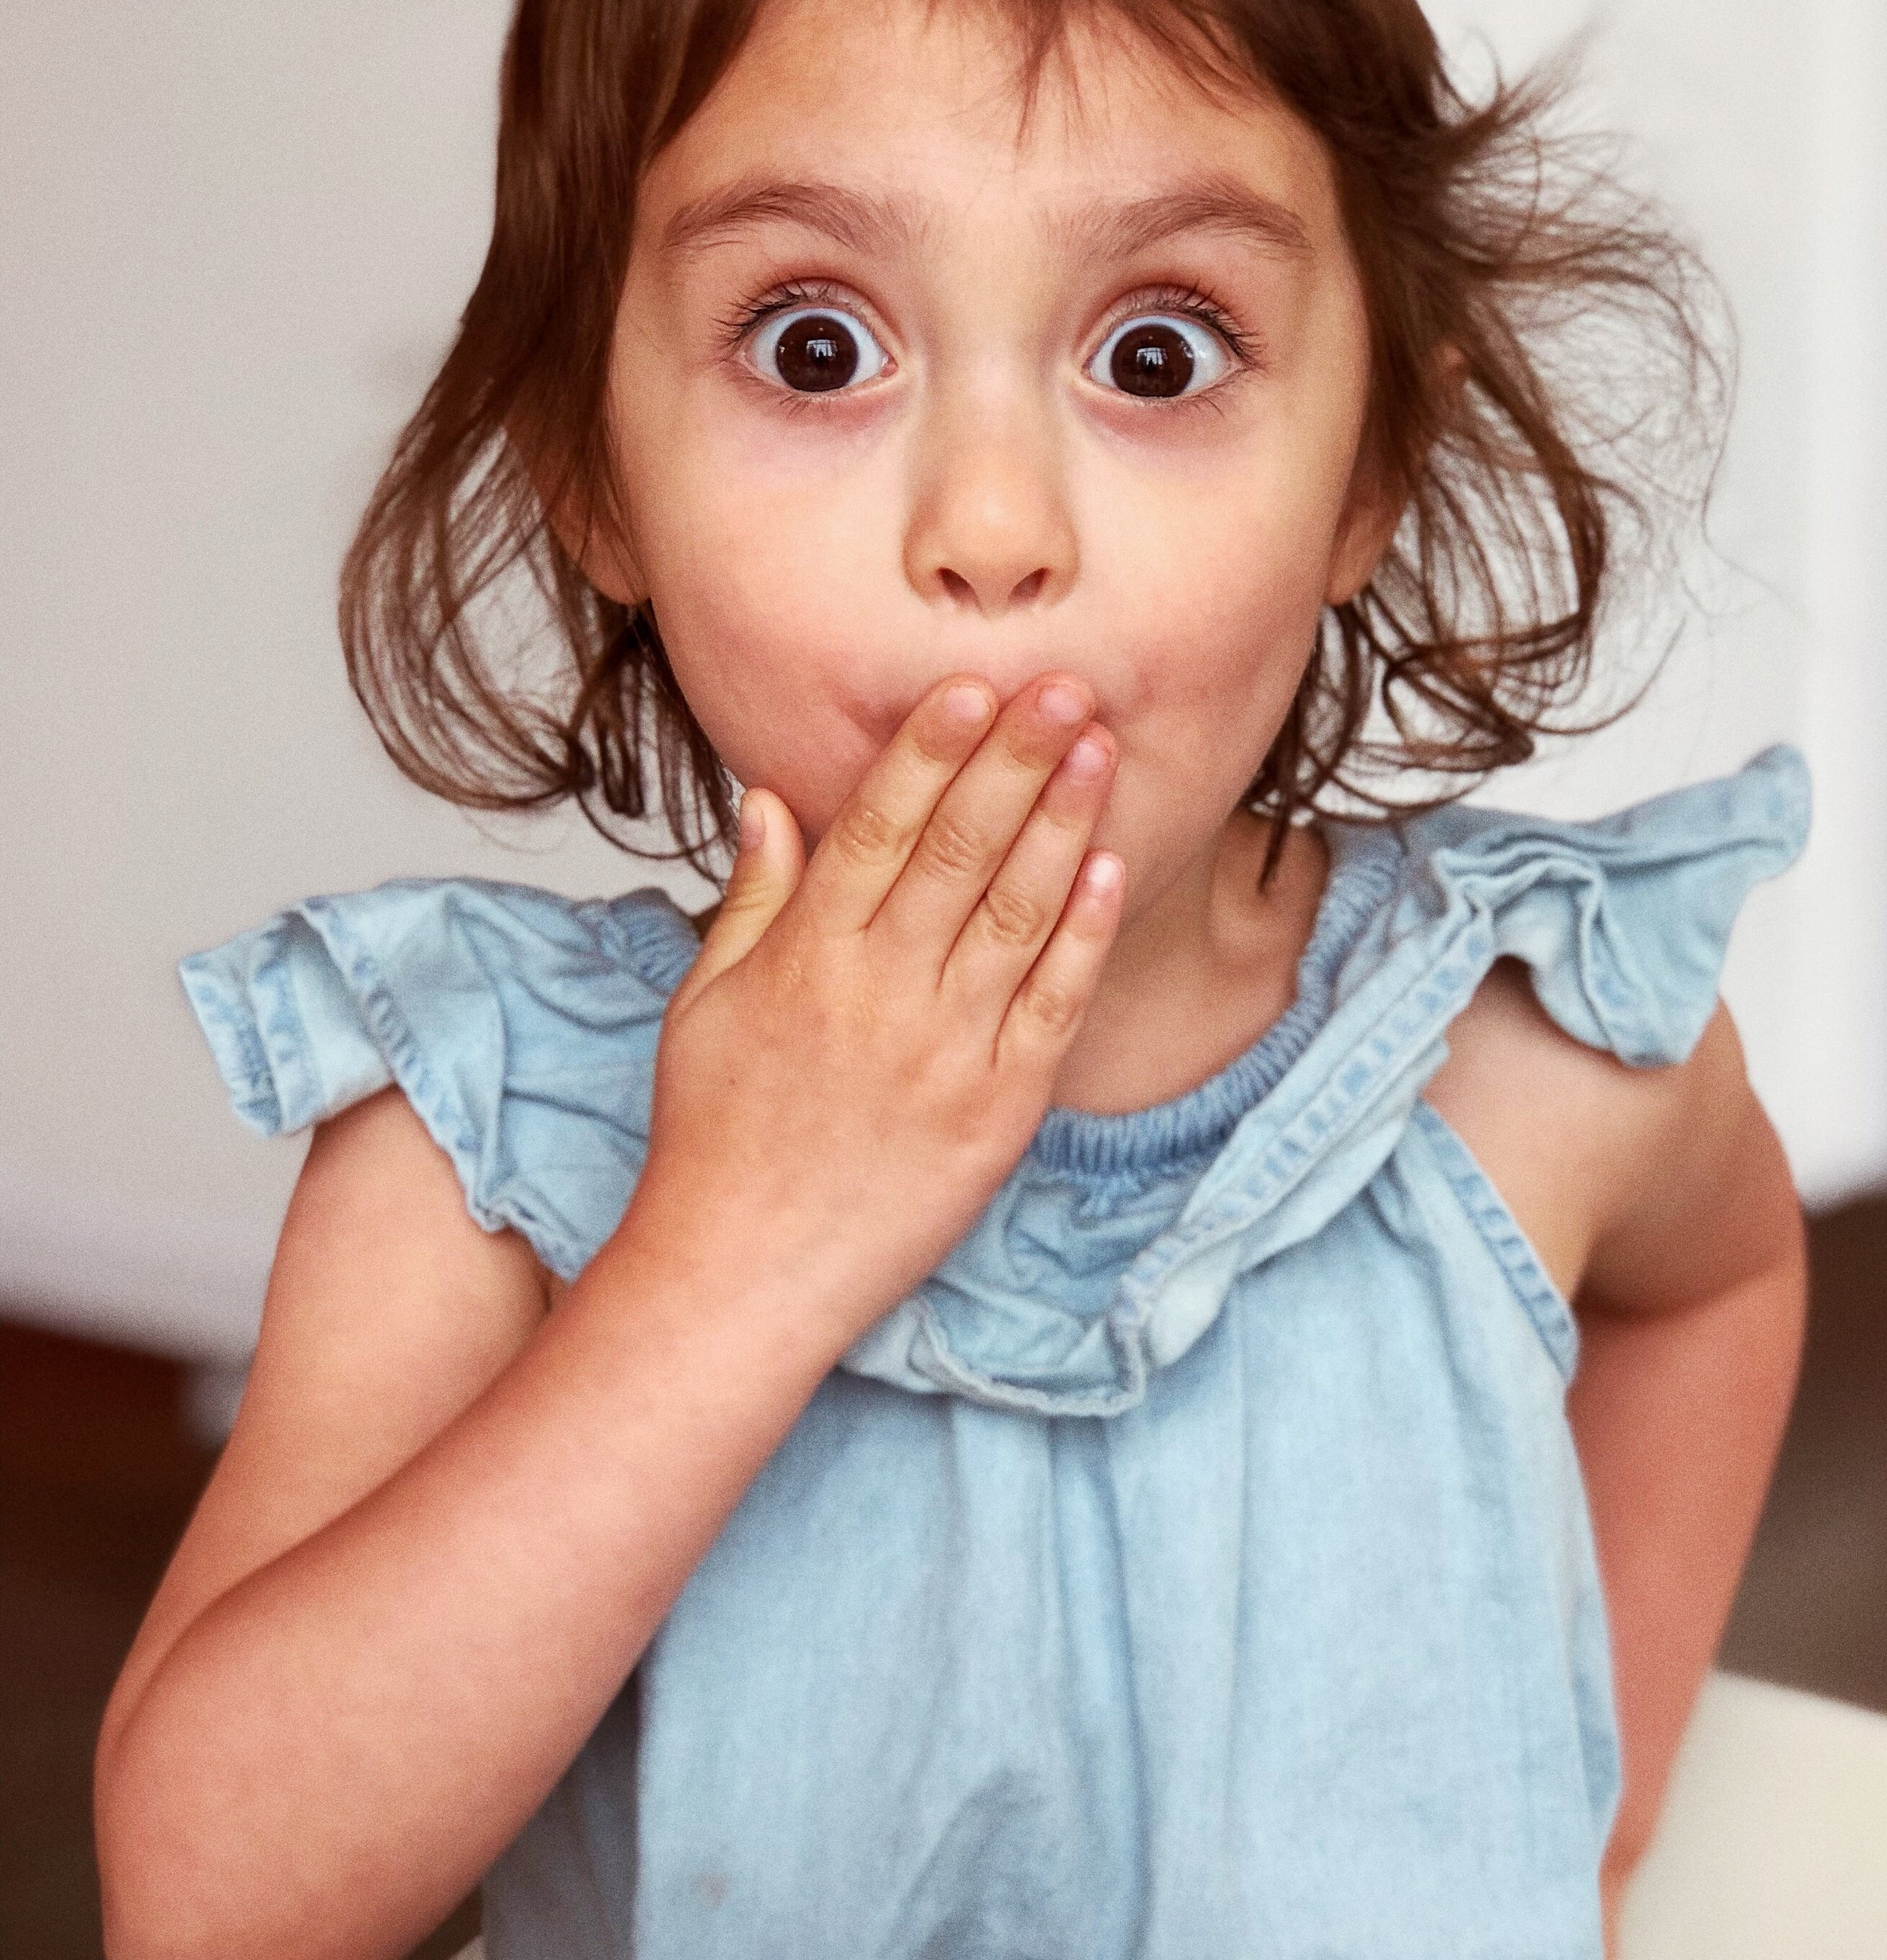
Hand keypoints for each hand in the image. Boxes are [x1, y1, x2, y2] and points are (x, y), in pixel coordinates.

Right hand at [623, 674, 1123, 1350]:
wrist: (741, 1275)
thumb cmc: (715, 1138)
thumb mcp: (704, 1005)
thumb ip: (752, 898)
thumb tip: (771, 795)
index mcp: (806, 959)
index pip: (877, 827)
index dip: (930, 751)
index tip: (971, 686)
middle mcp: (879, 995)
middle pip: (958, 851)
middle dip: (1016, 760)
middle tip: (1065, 684)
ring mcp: (944, 1054)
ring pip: (1016, 915)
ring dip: (1064, 824)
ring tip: (1100, 747)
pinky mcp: (995, 1113)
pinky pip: (1050, 1008)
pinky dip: (1083, 937)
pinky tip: (1109, 871)